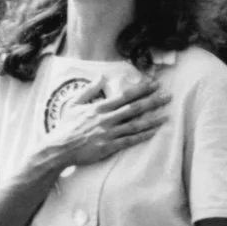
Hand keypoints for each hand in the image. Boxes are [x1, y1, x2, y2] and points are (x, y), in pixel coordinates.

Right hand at [40, 79, 169, 169]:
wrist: (58, 148)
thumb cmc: (65, 126)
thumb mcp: (73, 103)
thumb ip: (88, 90)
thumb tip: (101, 77)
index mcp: (99, 107)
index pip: (125, 96)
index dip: (142, 89)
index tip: (155, 84)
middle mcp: (106, 119)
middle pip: (134, 108)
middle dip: (153, 101)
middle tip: (168, 97)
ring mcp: (108, 133)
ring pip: (135, 125)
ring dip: (152, 120)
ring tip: (166, 116)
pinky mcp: (108, 147)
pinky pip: (128, 141)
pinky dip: (142, 136)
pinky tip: (153, 133)